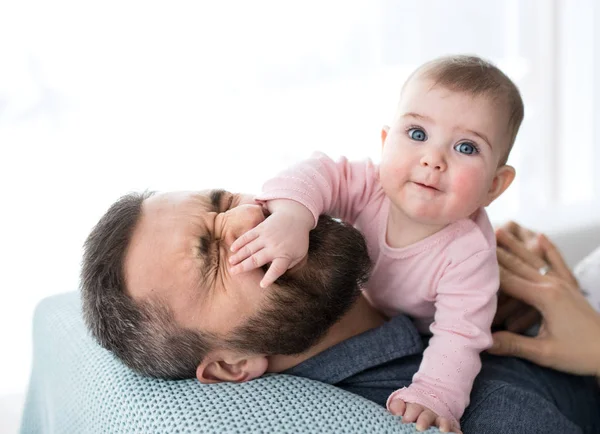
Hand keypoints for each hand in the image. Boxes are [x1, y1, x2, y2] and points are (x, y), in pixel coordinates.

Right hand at [229, 199, 313, 287]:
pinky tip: (232, 248)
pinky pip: (248, 236)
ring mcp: (267, 237)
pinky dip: (239, 242)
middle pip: (256, 259)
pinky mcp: (261, 228)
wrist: (296, 216)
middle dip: (243, 266)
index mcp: (285, 255)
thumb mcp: (299, 254)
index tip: (262, 285)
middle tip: (233, 272)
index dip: (269, 278)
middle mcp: (274, 247)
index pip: (277, 269)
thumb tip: (276, 275)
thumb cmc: (298, 240)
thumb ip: (288, 266)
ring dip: (239, 256)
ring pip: (249, 248)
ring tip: (231, 263)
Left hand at [388, 398, 460, 432]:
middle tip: (419, 427)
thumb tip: (396, 410)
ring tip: (442, 430)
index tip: (405, 419)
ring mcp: (439, 420)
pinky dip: (455, 431)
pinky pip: (454, 428)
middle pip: (427, 415)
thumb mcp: (402, 406)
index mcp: (415, 408)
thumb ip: (397, 406)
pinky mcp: (450, 426)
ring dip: (443, 424)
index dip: (409, 412)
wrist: (427, 404)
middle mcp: (428, 414)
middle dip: (424, 420)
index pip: (413, 408)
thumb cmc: (410, 411)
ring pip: (442, 421)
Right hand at [489, 227, 599, 376]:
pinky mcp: (571, 287)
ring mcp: (563, 284)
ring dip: (516, 244)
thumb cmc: (580, 355)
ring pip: (534, 260)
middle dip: (496, 251)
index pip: (507, 279)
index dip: (486, 268)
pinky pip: (557, 262)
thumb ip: (513, 345)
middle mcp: (552, 284)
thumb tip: (483, 342)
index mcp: (544, 297)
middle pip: (517, 264)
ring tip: (500, 229)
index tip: (468, 257)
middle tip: (478, 235)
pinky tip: (540, 237)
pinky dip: (549, 249)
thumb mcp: (544, 353)